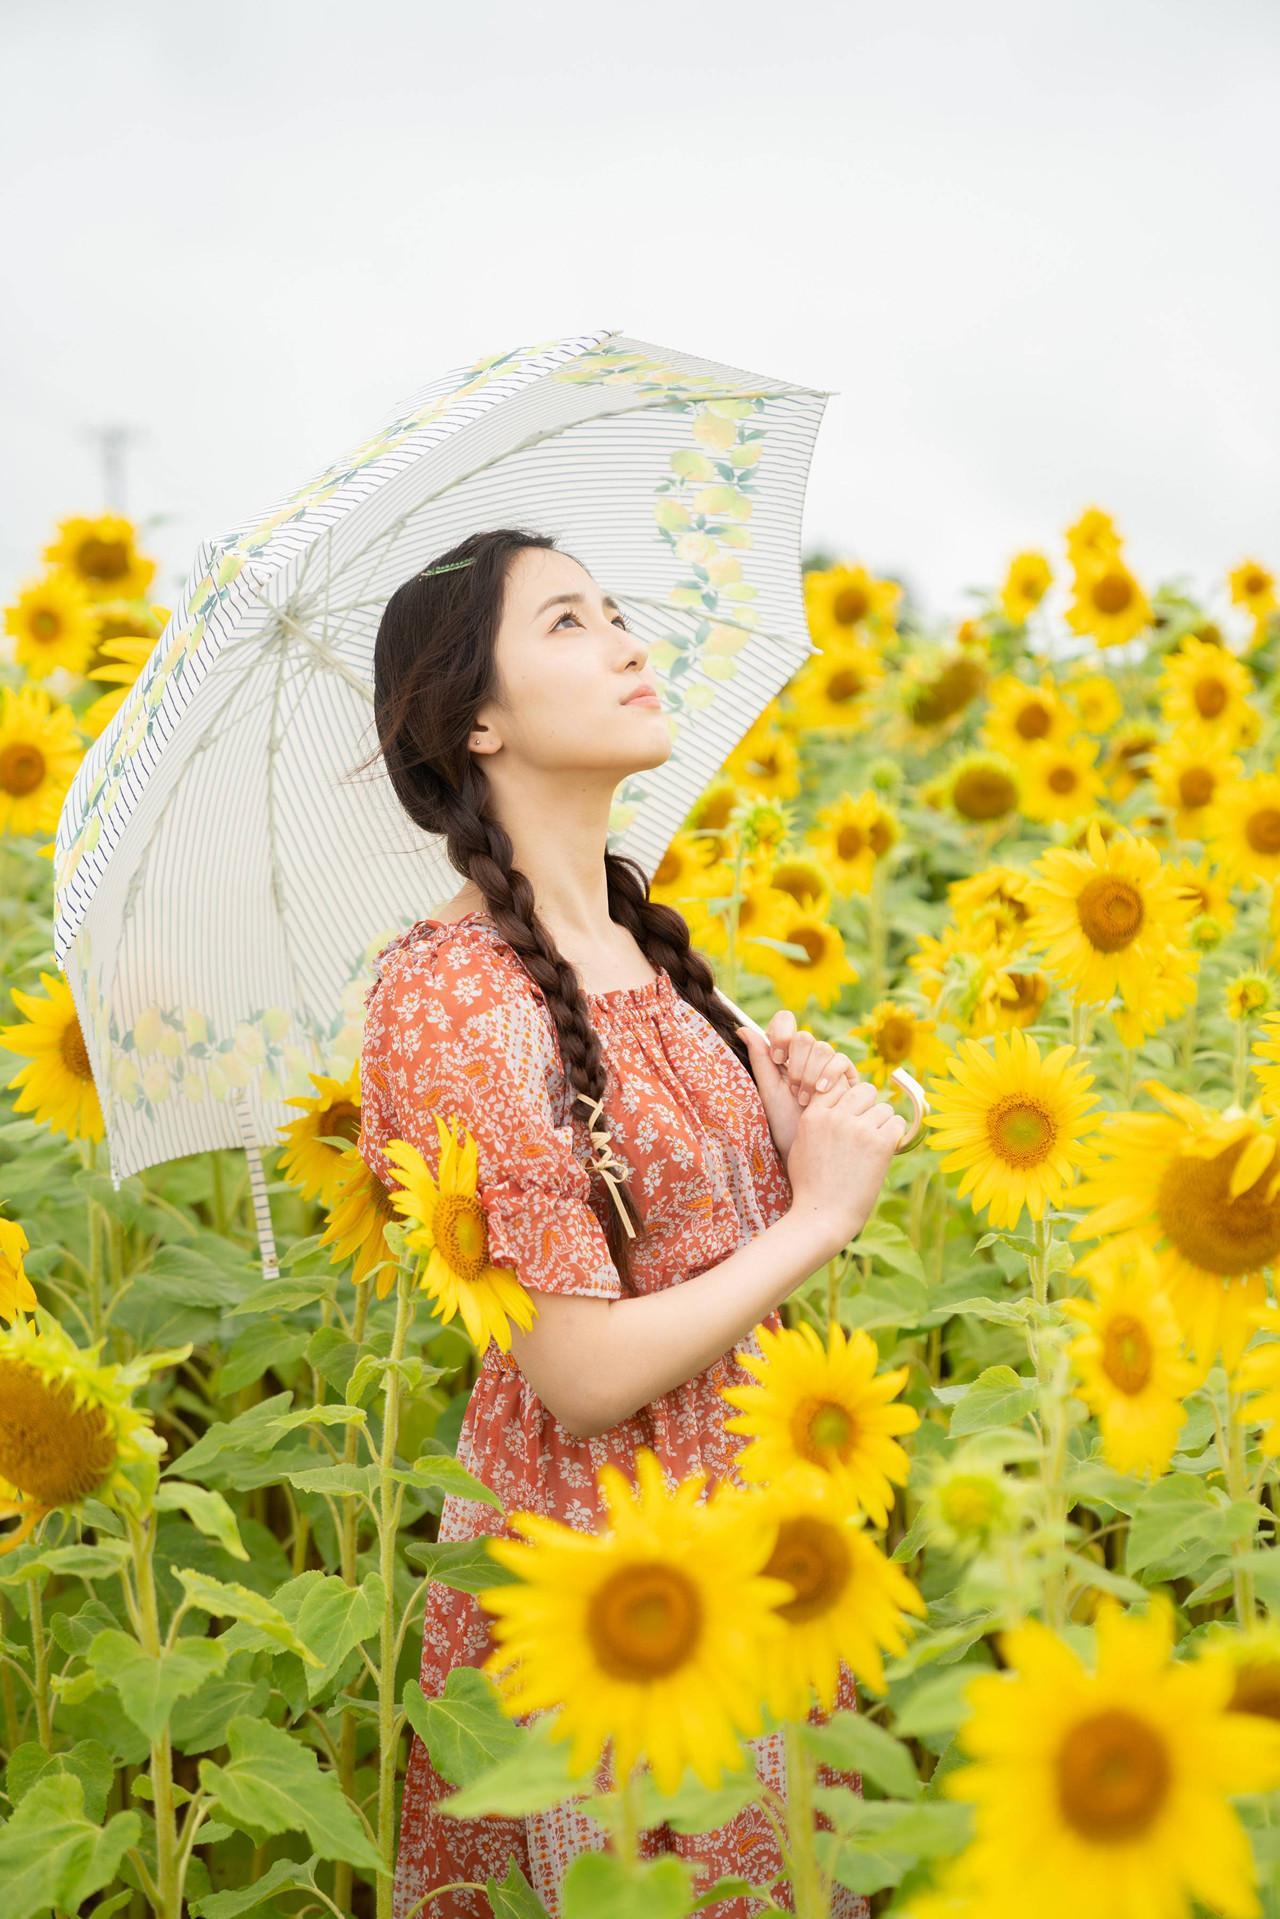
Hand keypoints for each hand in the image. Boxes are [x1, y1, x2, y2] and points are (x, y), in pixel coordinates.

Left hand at [735, 1013, 861, 1169]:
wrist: (809, 1148)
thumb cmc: (784, 1124)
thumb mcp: (768, 1092)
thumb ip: (760, 1059)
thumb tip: (742, 1029)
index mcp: (785, 1055)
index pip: (785, 1022)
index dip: (782, 1032)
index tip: (778, 1058)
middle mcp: (806, 1056)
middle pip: (804, 1037)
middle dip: (797, 1063)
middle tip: (792, 1088)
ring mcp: (827, 1065)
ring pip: (823, 1048)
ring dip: (811, 1073)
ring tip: (804, 1099)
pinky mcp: (846, 1076)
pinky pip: (841, 1060)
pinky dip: (830, 1074)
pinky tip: (822, 1092)